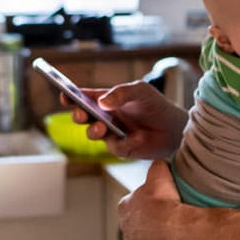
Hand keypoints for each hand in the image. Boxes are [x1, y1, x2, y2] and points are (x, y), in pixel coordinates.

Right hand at [64, 80, 185, 159]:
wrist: (174, 128)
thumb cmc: (156, 106)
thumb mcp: (141, 91)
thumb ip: (121, 93)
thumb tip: (102, 102)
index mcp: (105, 100)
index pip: (83, 97)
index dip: (70, 96)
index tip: (64, 94)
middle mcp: (104, 117)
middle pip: (82, 116)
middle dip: (78, 114)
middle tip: (81, 113)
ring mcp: (110, 134)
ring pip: (92, 133)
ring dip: (94, 130)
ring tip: (102, 127)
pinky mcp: (121, 149)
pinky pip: (115, 146)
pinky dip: (123, 142)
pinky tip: (135, 138)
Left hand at [117, 159, 187, 239]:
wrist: (178, 230)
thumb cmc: (165, 202)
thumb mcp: (159, 173)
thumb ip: (156, 166)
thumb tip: (159, 164)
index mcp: (123, 208)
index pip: (133, 201)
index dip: (147, 199)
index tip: (160, 199)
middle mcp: (126, 230)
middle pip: (139, 222)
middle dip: (150, 219)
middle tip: (168, 214)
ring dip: (157, 236)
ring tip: (173, 230)